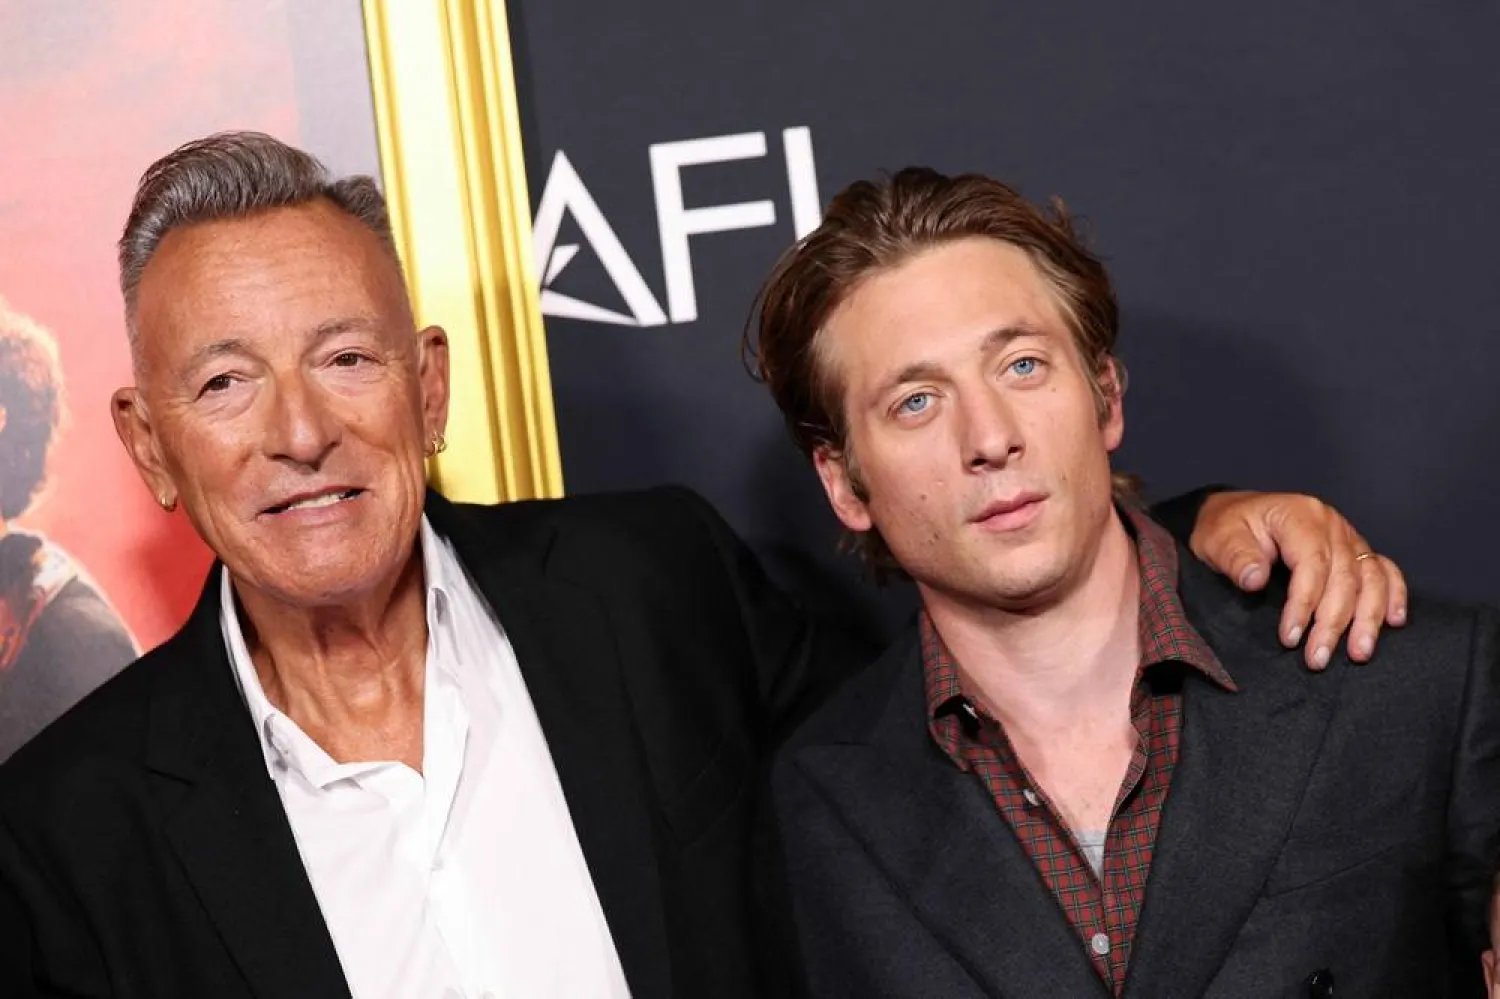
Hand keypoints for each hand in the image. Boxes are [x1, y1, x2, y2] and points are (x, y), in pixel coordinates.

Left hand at [1190, 491, 1405, 669]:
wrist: (1234, 514)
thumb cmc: (1226, 528)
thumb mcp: (1218, 538)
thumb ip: (1236, 557)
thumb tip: (1255, 580)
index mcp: (1299, 515)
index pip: (1312, 564)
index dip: (1304, 604)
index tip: (1291, 638)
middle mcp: (1331, 523)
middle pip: (1345, 576)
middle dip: (1333, 623)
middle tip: (1317, 659)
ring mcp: (1347, 535)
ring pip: (1371, 577)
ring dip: (1368, 618)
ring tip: (1358, 653)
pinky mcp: (1355, 549)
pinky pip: (1384, 570)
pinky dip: (1393, 595)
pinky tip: (1393, 622)